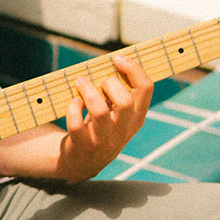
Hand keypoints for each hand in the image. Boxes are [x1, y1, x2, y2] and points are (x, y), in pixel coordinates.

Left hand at [59, 55, 151, 180]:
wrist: (83, 161)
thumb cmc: (101, 126)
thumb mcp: (118, 113)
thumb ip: (120, 92)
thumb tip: (114, 60)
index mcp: (136, 117)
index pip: (146, 88)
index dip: (133, 68)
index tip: (117, 58)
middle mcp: (123, 130)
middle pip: (124, 102)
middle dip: (109, 84)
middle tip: (99, 81)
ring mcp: (104, 140)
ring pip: (99, 112)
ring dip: (87, 91)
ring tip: (80, 82)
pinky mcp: (83, 146)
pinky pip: (76, 124)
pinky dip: (73, 108)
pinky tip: (74, 103)